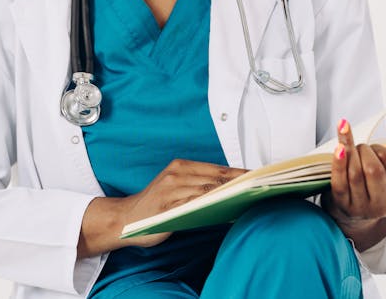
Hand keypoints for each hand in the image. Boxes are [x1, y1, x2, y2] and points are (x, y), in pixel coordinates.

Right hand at [118, 159, 247, 247]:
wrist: (125, 219)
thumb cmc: (155, 207)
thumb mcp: (176, 189)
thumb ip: (199, 187)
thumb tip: (231, 192)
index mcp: (180, 166)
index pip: (217, 168)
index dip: (239, 173)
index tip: (258, 177)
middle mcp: (176, 174)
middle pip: (217, 177)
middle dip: (240, 182)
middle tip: (260, 186)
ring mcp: (172, 189)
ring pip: (208, 189)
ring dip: (230, 193)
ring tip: (249, 198)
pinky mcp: (168, 206)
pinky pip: (195, 204)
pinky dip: (212, 205)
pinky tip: (227, 210)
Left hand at [320, 117, 385, 249]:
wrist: (357, 212)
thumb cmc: (380, 185)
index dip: (380, 148)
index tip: (375, 148)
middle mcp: (380, 205)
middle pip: (373, 169)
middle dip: (364, 150)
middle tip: (361, 148)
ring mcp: (359, 206)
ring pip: (355, 173)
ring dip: (351, 153)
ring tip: (348, 148)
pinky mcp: (341, 203)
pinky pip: (340, 181)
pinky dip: (338, 162)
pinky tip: (339, 148)